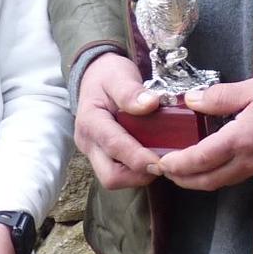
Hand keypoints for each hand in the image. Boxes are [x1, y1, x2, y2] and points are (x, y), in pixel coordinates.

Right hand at [75, 51, 164, 189]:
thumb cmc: (108, 75)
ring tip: (160, 160)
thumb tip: (150, 104)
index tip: (162, 161)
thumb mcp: (118, 75)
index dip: (138, 157)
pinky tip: (153, 157)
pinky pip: (118, 171)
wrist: (94, 76)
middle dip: (138, 174)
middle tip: (164, 164)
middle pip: (110, 175)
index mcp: (90, 121)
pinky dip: (136, 170)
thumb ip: (130, 91)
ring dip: (139, 174)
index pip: (114, 145)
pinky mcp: (101, 156)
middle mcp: (88, 142)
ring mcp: (93, 151)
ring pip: (114, 178)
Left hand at [159, 74, 252, 190]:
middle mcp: (250, 160)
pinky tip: (218, 162)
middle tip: (164, 172)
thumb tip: (190, 100)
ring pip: (225, 181)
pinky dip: (223, 173)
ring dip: (202, 179)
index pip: (199, 160)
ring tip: (185, 170)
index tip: (160, 163)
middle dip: (183, 179)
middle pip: (208, 180)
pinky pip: (243, 175)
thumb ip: (219, 96)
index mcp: (240, 140)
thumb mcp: (252, 88)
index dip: (176, 165)